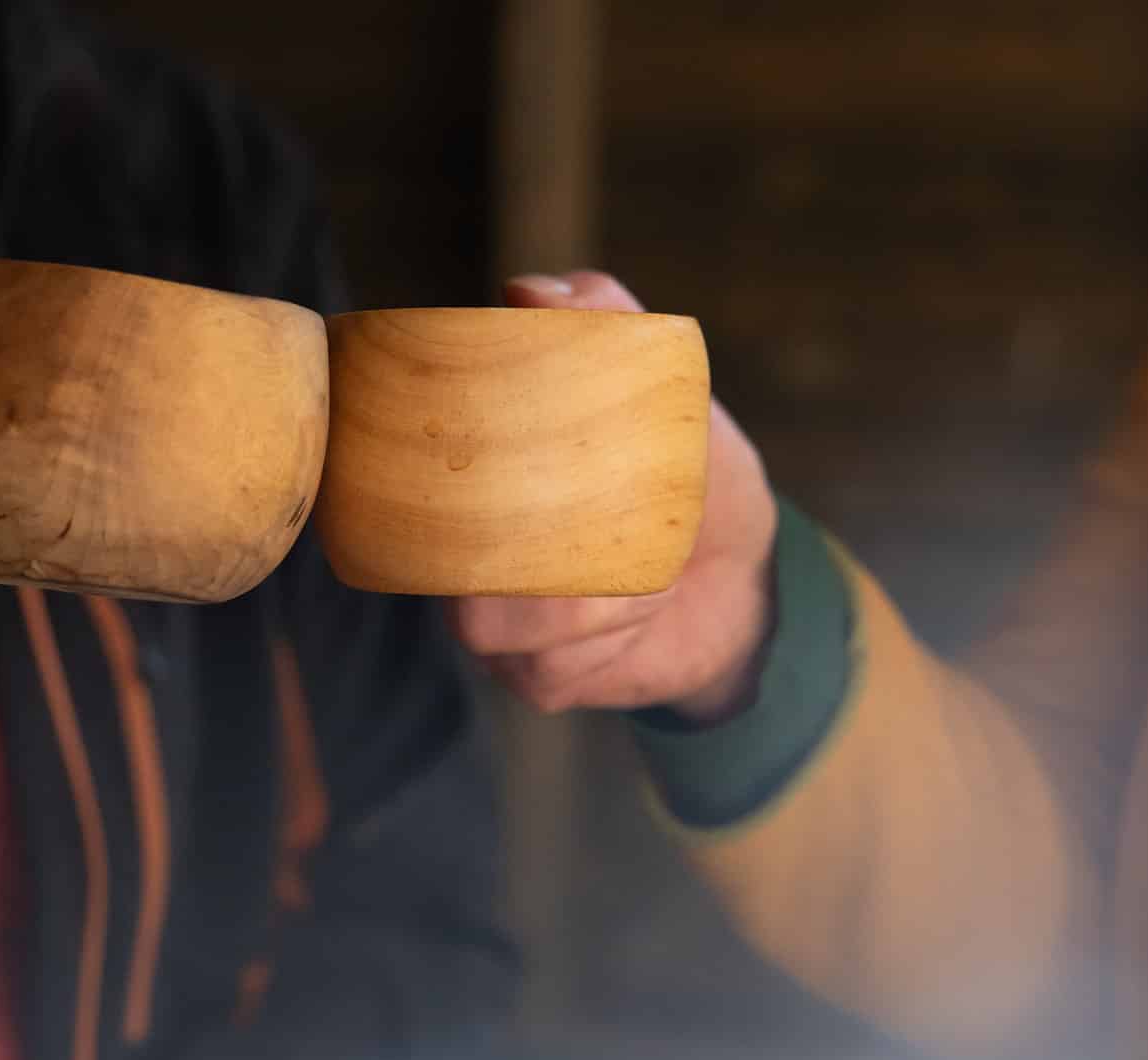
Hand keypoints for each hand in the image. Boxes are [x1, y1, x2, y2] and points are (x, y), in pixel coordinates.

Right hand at [450, 271, 777, 721]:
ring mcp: (494, 629)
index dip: (414, 468)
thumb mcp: (670, 393)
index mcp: (474, 493)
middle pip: (439, 562)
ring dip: (584, 593)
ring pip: (492, 619)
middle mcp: (464, 563)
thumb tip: (527, 290)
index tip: (487, 445)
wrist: (746, 584)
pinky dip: (611, 630)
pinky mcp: (535, 681)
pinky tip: (643, 610)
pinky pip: (547, 664)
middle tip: (599, 507)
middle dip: (520, 538)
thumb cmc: (691, 481)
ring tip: (650, 567)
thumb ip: (609, 324)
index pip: (401, 485)